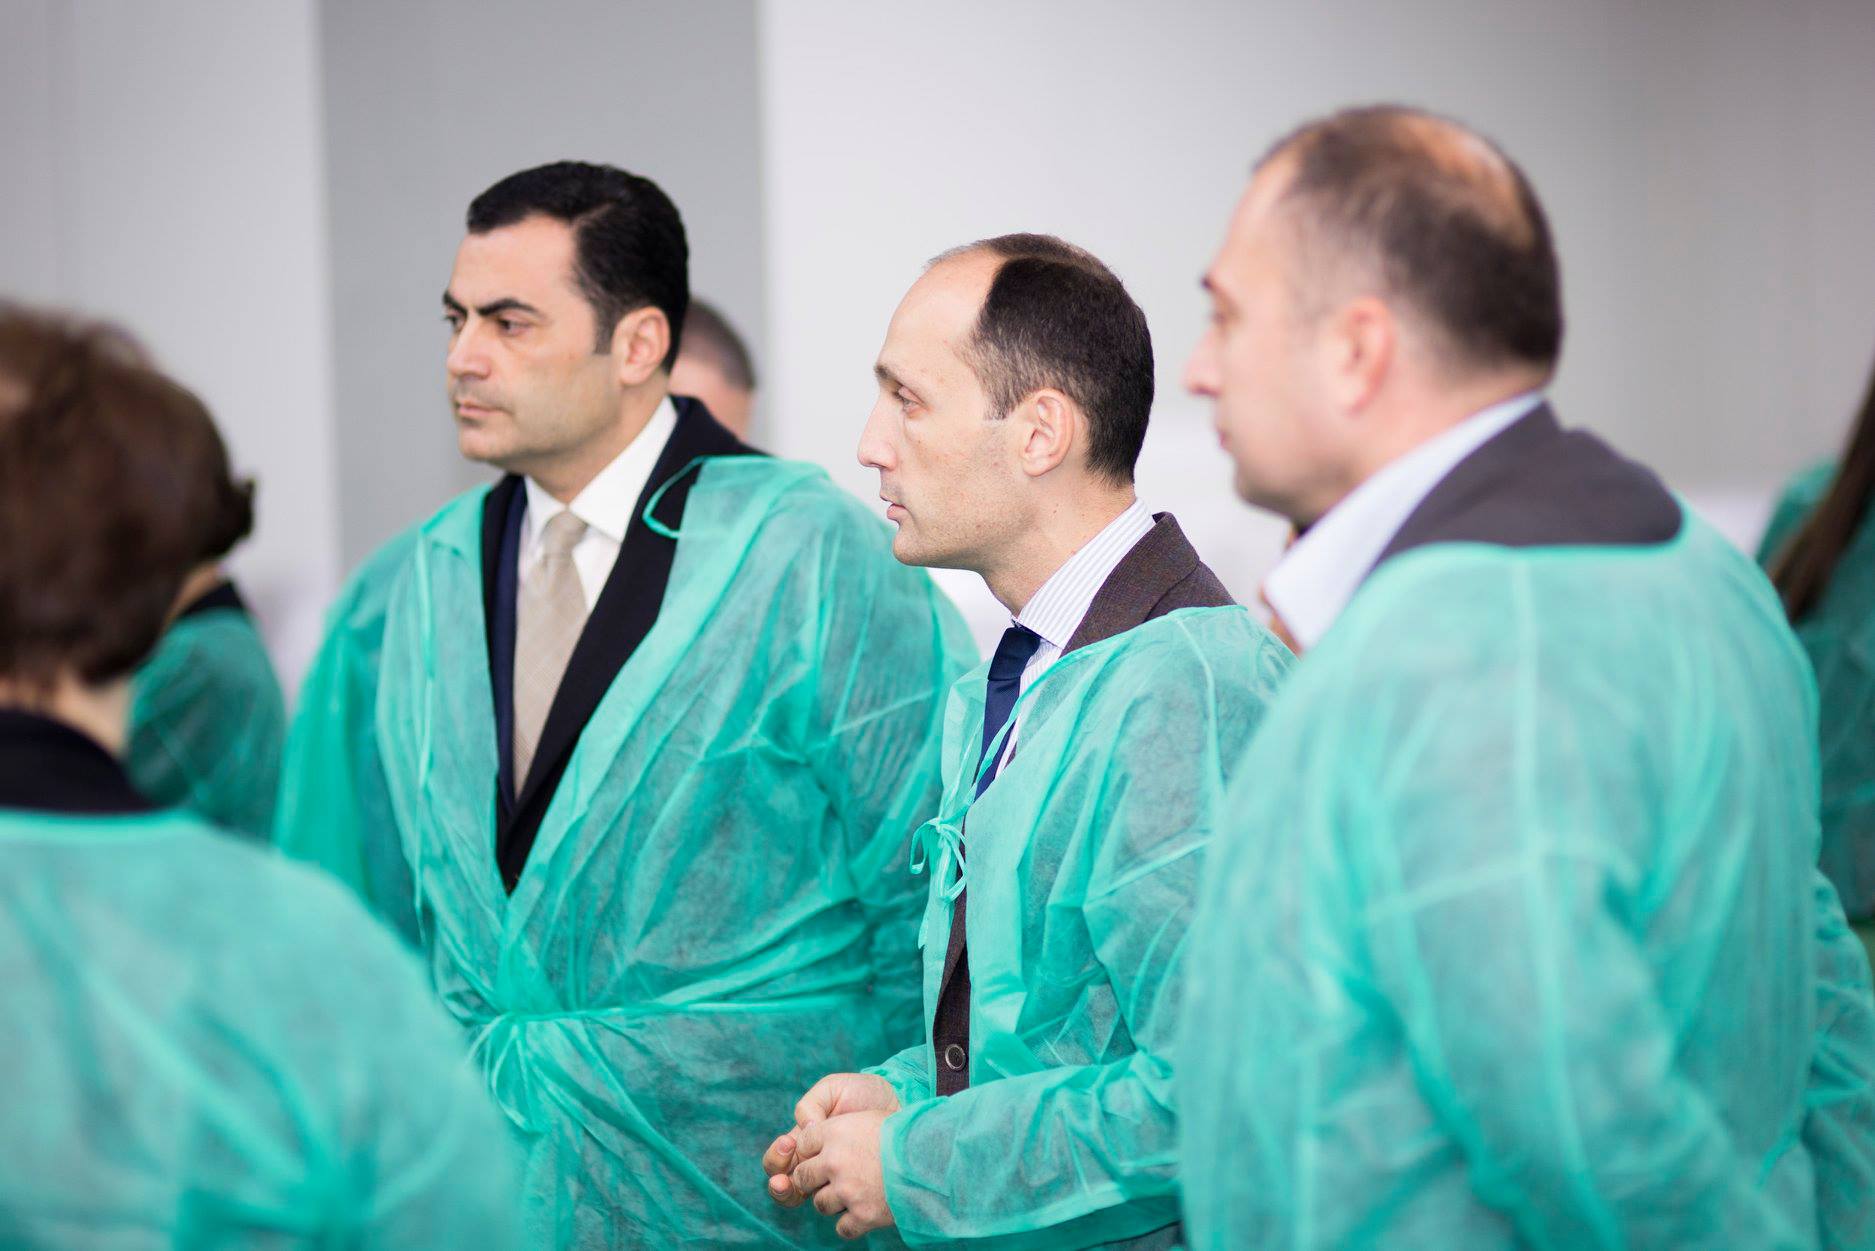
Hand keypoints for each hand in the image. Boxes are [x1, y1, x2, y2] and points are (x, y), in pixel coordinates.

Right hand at [764, 1073, 899, 1207]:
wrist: (901, 1103)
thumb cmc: (866, 1093)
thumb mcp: (834, 1089)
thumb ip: (811, 1105)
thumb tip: (804, 1131)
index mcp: (807, 1142)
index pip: (778, 1161)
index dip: (778, 1157)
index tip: (788, 1144)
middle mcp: (817, 1164)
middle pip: (785, 1186)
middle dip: (780, 1183)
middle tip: (787, 1177)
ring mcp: (835, 1179)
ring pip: (804, 1199)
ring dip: (794, 1194)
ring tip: (801, 1185)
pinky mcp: (857, 1190)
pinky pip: (836, 1206)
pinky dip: (827, 1203)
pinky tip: (833, 1191)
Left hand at [787, 1110, 893, 1239]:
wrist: (933, 1157)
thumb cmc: (906, 1132)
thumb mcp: (870, 1117)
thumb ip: (843, 1127)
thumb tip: (822, 1134)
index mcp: (835, 1132)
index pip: (803, 1143)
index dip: (811, 1150)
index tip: (821, 1154)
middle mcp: (834, 1161)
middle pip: (802, 1176)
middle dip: (813, 1178)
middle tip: (832, 1178)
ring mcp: (847, 1191)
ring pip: (820, 1203)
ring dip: (833, 1201)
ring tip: (854, 1193)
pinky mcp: (862, 1215)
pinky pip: (841, 1227)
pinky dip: (851, 1222)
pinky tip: (863, 1211)